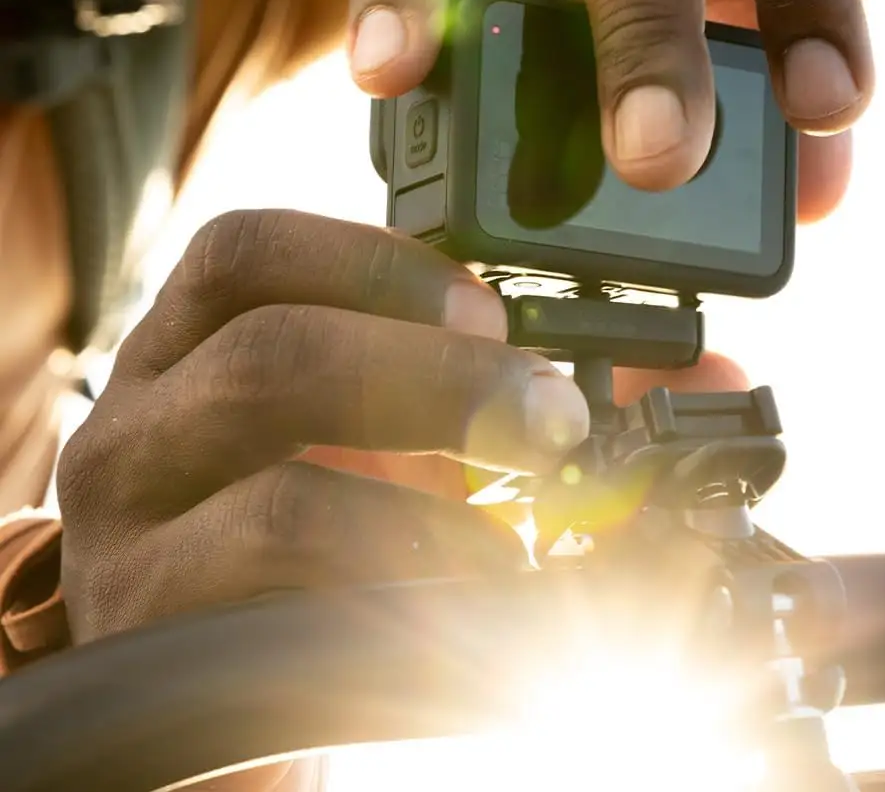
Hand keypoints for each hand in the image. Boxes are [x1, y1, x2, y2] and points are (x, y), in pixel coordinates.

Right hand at [53, 209, 746, 786]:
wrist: (218, 686)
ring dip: (435, 518)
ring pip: (279, 502)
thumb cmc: (316, 538)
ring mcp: (128, 539)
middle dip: (438, 383)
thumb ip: (518, 393)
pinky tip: (473, 620)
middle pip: (271, 357)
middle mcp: (139, 426)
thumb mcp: (395, 443)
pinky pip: (290, 627)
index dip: (375, 261)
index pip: (246, 251)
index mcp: (190, 348)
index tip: (489, 310)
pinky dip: (405, 609)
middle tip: (549, 422)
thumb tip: (704, 377)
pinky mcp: (148, 644)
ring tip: (520, 543)